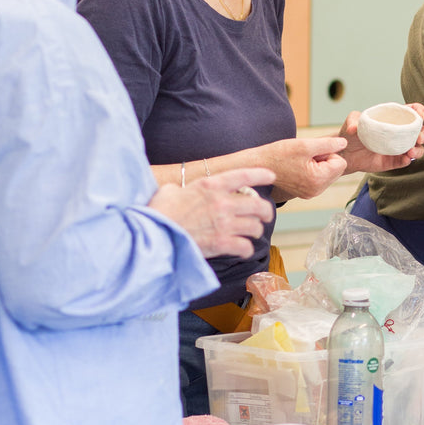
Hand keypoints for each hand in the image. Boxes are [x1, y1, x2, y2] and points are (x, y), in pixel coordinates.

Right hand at [150, 167, 275, 258]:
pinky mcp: (221, 243)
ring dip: (255, 231)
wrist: (152, 234)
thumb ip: (182, 189)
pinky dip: (246, 249)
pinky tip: (243, 250)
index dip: (261, 174)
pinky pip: (245, 246)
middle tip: (265, 216)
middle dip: (266, 212)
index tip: (271, 176)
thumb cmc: (157, 212)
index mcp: (210, 186)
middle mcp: (222, 202)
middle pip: (258, 205)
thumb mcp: (169, 191)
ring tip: (252, 234)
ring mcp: (224, 223)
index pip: (243, 175)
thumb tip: (179, 192)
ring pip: (255, 227)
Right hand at [261, 136, 348, 199]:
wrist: (258, 166)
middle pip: (336, 170)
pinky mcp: (306, 193)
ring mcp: (311, 193)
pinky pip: (320, 179)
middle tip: (305, 156)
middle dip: (325, 160)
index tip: (311, 152)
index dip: (328, 153)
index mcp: (318, 180)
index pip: (341, 162)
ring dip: (319, 164)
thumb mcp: (305, 145)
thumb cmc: (278, 154)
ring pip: (328, 174)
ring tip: (301, 161)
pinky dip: (313, 170)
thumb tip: (344, 143)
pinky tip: (299, 167)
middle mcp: (316, 190)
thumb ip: (328, 144)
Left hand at [336, 104, 423, 173]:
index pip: (412, 112)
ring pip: (418, 148)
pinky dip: (408, 160)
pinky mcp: (394, 161)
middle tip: (419, 137)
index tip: (420, 114)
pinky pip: (406, 161)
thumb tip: (354, 128)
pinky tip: (405, 159)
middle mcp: (400, 133)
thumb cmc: (351, 134)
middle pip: (422, 131)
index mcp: (394, 119)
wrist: (346, 154)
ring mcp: (399, 148)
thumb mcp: (352, 121)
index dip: (420, 111)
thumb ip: (354, 120)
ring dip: (418, 149)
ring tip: (410, 152)